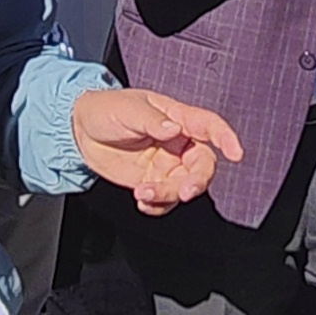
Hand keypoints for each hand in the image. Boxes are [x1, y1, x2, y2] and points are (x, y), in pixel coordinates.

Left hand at [71, 88, 243, 215]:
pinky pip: (165, 200)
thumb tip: (174, 129)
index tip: (236, 153)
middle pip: (202, 164)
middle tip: (184, 191)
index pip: (208, 126)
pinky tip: (142, 200)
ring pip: (183, 186)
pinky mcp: (152, 181)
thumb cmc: (107, 109)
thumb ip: (152, 121)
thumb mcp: (128, 110)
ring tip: (144, 193)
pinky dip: (157, 205)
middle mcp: (177, 143)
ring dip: (169, 195)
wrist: (79, 130)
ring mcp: (166, 164)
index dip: (225, 138)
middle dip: (197, 181)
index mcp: (177, 118)